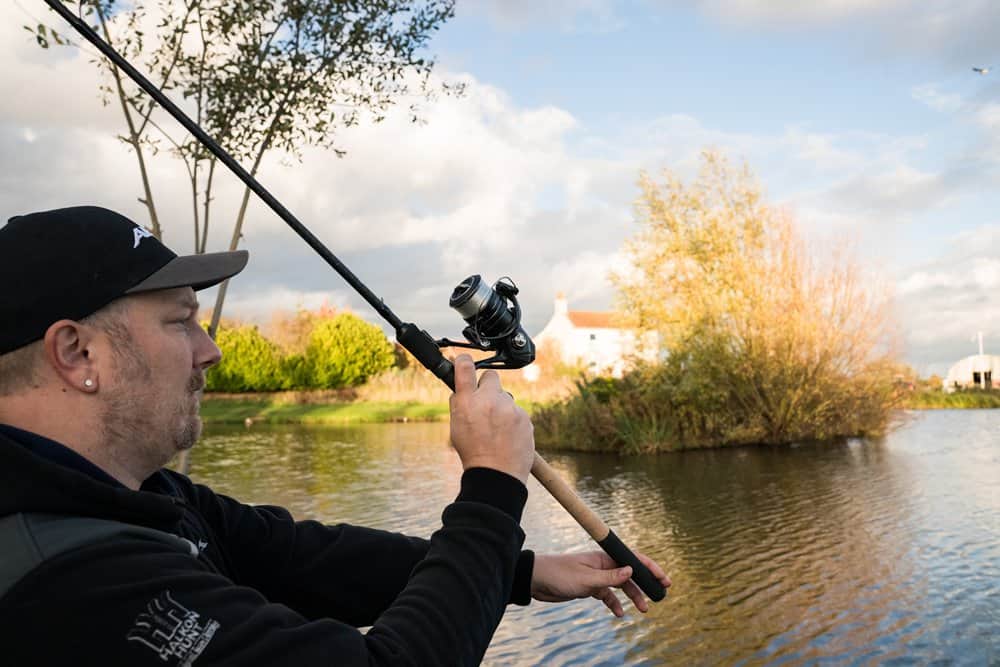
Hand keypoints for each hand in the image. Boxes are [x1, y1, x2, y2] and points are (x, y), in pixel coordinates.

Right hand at [449, 354, 534, 482]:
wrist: (496, 475)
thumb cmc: (473, 453)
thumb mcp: (456, 426)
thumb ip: (459, 404)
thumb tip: (462, 389)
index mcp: (467, 402)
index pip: (464, 367)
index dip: (463, 361)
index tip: (464, 360)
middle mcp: (489, 400)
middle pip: (490, 377)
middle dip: (487, 386)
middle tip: (485, 403)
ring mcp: (509, 408)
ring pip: (505, 398)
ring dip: (501, 407)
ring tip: (497, 430)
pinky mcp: (524, 417)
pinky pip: (517, 412)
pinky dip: (513, 420)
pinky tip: (507, 436)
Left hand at [531, 550, 670, 616]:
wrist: (535, 581)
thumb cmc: (558, 574)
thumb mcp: (585, 578)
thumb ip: (609, 577)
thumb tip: (632, 571)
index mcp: (603, 557)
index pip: (632, 559)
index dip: (650, 568)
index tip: (664, 579)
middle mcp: (602, 564)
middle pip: (630, 574)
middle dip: (645, 584)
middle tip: (659, 596)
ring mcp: (596, 576)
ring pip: (620, 587)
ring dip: (632, 597)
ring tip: (643, 610)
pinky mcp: (589, 587)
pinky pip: (607, 596)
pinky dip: (614, 604)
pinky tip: (619, 614)